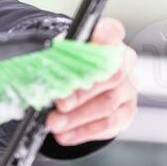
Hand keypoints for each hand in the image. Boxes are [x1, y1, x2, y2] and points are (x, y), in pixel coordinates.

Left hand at [47, 17, 138, 146]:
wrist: (77, 85)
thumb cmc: (68, 67)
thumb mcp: (58, 56)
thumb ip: (53, 58)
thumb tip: (37, 68)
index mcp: (107, 41)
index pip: (112, 31)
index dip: (107, 34)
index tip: (98, 37)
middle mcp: (125, 62)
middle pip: (113, 75)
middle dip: (82, 92)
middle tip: (59, 104)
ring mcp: (129, 88)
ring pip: (108, 104)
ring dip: (77, 117)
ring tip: (54, 123)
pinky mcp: (127, 112)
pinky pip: (109, 124)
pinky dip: (83, 131)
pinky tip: (65, 134)